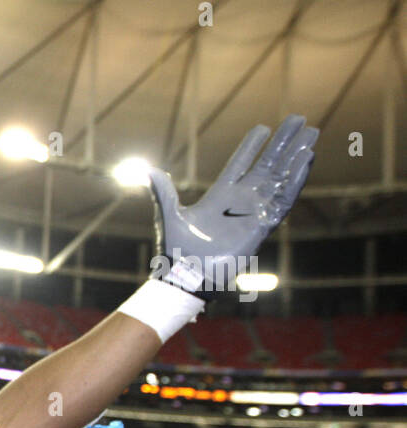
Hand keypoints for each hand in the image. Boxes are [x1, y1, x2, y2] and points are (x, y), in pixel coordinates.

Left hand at [147, 114, 316, 294]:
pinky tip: (305, 160)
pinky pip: (283, 199)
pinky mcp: (262, 225)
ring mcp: (254, 212)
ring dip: (295, 157)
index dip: (252, 147)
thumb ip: (164, 192)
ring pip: (280, 179)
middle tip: (298, 119)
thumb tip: (148, 170)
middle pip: (267, 165)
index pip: (240, 164)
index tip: (263, 128)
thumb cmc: (177, 250)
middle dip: (283, 144)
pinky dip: (295, 180)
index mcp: (220, 196)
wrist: (187, 276)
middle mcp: (240, 201)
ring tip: (310, 135)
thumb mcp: (170, 216)